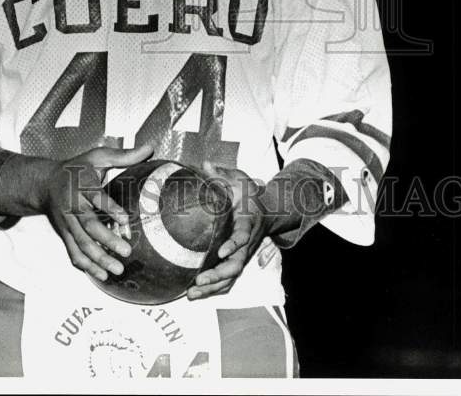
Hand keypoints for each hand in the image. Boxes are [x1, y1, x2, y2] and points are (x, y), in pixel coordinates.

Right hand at [42, 142, 153, 281]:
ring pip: (81, 244)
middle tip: (127, 251)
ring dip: (98, 259)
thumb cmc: (77, 168)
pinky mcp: (64, 234)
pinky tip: (102, 275)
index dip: (110, 209)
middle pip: (89, 226)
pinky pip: (74, 253)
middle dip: (107, 240)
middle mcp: (73, 205)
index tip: (125, 220)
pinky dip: (86, 266)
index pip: (96, 197)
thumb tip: (150, 148)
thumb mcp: (98, 156)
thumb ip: (124, 155)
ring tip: (117, 270)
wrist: (45, 183)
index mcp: (83, 184)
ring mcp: (67, 223)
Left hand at [187, 161, 269, 299]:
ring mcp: (242, 255)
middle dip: (218, 275)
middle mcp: (246, 244)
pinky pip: (228, 280)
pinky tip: (195, 295)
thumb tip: (205, 164)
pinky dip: (214, 290)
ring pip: (231, 277)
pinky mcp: (237, 261)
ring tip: (192, 294)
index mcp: (247, 223)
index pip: (243, 236)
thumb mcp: (240, 181)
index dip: (234, 244)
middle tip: (199, 281)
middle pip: (236, 265)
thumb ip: (223, 175)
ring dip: (213, 288)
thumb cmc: (250, 196)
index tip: (222, 251)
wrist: (268, 211)